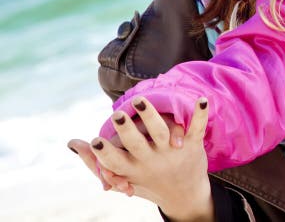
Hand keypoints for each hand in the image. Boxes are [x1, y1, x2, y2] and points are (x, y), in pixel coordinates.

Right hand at [68, 110, 188, 194]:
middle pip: (137, 144)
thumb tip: (72, 142)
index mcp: (131, 167)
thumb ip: (96, 160)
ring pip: (162, 132)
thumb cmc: (146, 180)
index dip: (104, 153)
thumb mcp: (121, 174)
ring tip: (140, 99)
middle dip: (127, 130)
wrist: (184, 195)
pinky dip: (200, 115)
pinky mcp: (193, 146)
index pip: (115, 160)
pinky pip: (197, 129)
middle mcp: (150, 159)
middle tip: (118, 114)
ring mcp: (172, 152)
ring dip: (151, 116)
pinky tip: (202, 99)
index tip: (95, 140)